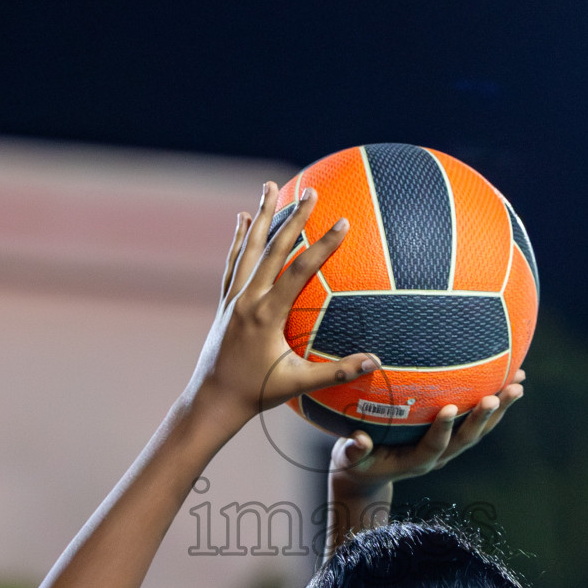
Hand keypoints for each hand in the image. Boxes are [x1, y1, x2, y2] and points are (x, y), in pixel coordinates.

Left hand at [187, 182, 380, 429]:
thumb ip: (337, 372)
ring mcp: (233, 298)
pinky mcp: (225, 303)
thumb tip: (374, 363)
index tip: (343, 223)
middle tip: (312, 192)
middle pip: (273, 248)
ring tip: (270, 187)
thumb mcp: (299, 383)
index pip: (299, 270)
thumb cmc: (257, 393)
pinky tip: (242, 220)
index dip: (322, 246)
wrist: (212, 400)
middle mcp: (247, 299)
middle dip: (293, 217)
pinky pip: (233, 263)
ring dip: (261, 216)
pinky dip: (239, 240)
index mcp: (267, 315)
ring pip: (248, 248)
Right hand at [331, 371, 525, 490]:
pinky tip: (511, 378)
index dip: (442, 430)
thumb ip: (354, 451)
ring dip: (500, 409)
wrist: (369, 474)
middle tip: (499, 395)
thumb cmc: (356, 461)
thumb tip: (359, 440)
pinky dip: (496, 403)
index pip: (433, 447)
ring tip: (518, 383)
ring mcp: (449, 448)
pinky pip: (478, 421)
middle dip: (484, 417)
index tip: (449, 408)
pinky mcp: (453, 438)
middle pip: (467, 439)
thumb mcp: (348, 459)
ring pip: (480, 430)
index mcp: (414, 462)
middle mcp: (438, 456)